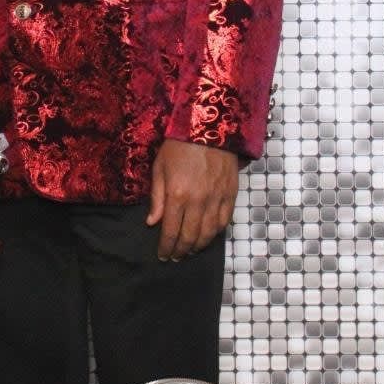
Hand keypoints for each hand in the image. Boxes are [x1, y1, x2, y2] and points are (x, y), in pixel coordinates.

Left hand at [145, 139, 237, 261]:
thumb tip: (152, 223)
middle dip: (181, 250)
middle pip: (190, 236)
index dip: (166, 247)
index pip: (170, 231)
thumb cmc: (178, 146)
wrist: (208, 127)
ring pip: (209, 233)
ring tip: (190, 250)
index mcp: (177, 195)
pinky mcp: (230, 194)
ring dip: (198, 246)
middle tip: (175, 257)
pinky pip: (224, 221)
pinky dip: (215, 233)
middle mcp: (198, 201)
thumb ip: (157, 198)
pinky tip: (208, 236)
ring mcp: (216, 199)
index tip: (162, 255)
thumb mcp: (160, 168)